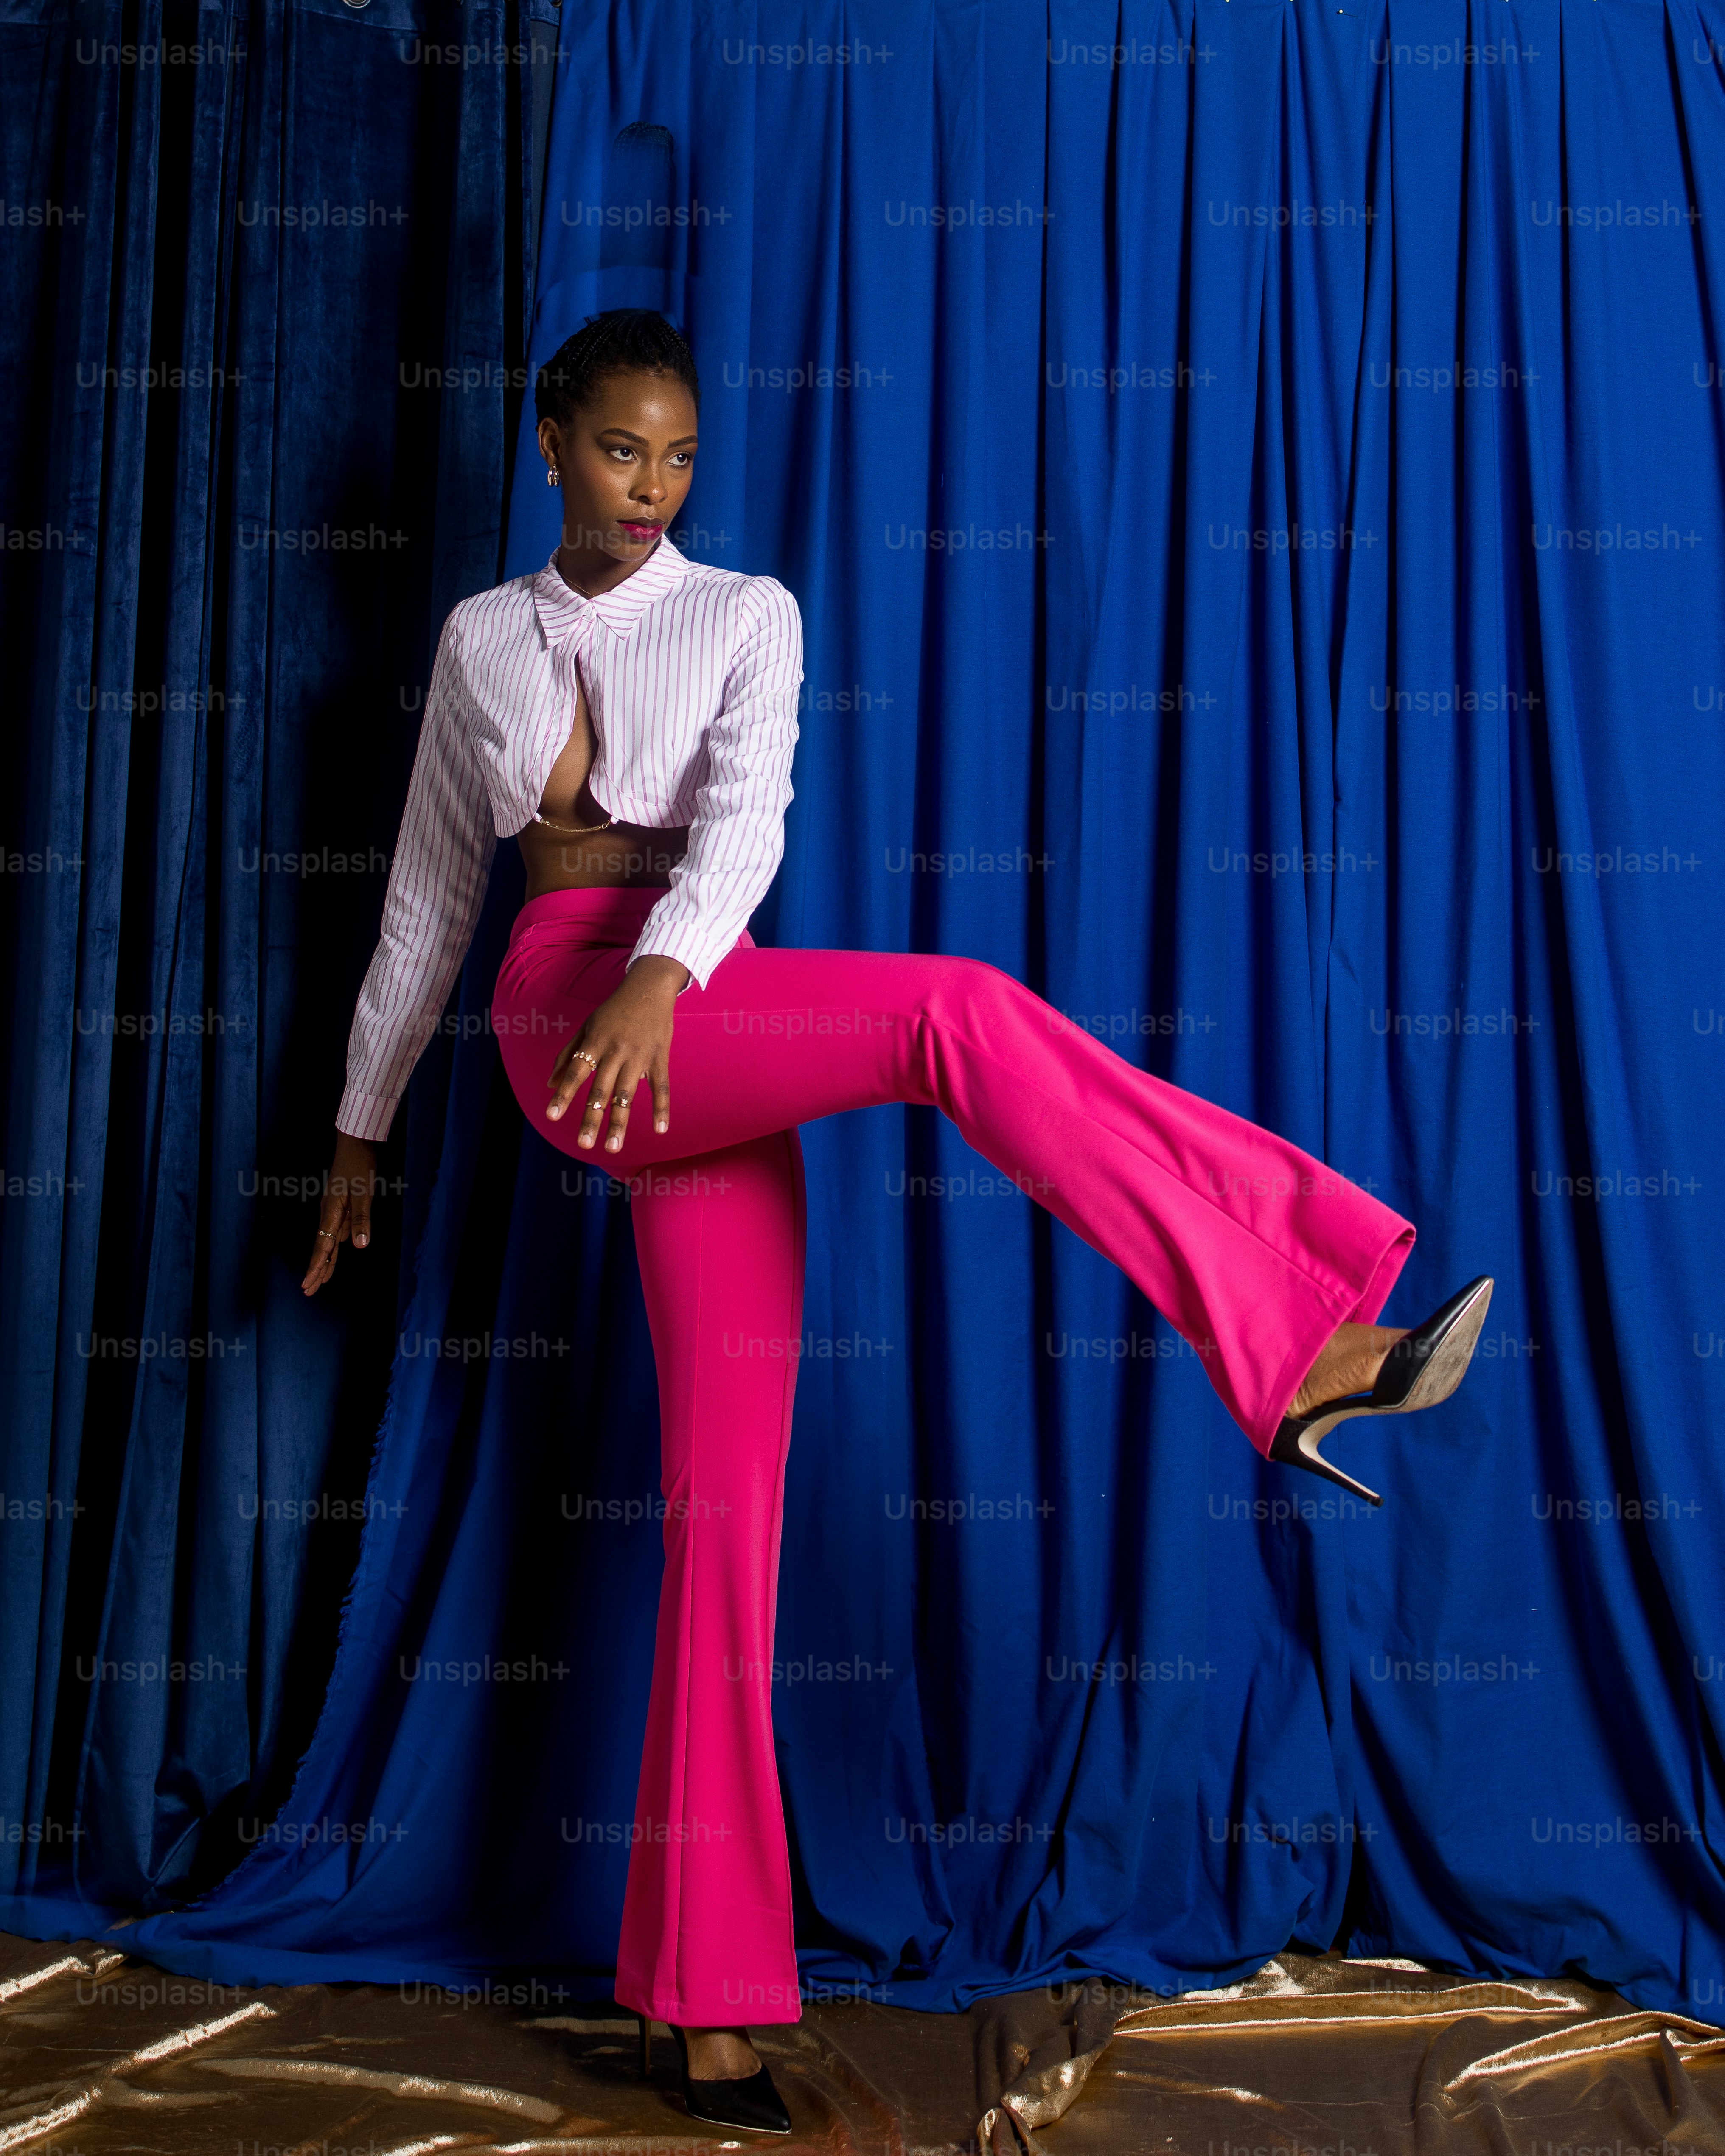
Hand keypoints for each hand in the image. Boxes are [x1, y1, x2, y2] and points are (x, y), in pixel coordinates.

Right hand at [302, 1131, 379, 1295]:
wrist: (355, 1142)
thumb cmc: (359, 1165)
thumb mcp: (363, 1193)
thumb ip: (361, 1219)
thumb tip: (359, 1246)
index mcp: (331, 1212)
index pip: (322, 1245)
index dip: (316, 1266)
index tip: (308, 1284)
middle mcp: (329, 1212)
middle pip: (322, 1246)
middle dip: (316, 1269)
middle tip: (308, 1291)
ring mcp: (334, 1208)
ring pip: (328, 1240)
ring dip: (325, 1260)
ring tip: (319, 1280)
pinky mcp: (341, 1204)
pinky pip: (336, 1230)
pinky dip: (334, 1245)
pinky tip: (336, 1253)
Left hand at [547, 955, 688, 1152]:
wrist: (649, 987)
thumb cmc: (613, 1010)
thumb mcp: (586, 1027)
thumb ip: (567, 1054)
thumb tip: (549, 1083)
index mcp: (594, 1042)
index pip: (575, 1072)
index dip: (563, 1094)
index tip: (551, 1115)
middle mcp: (615, 1051)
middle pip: (601, 1089)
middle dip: (591, 1118)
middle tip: (584, 1144)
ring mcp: (639, 1056)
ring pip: (627, 1094)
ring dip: (620, 1122)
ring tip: (612, 1147)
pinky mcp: (660, 1058)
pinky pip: (660, 1086)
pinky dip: (661, 1107)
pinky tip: (660, 1129)